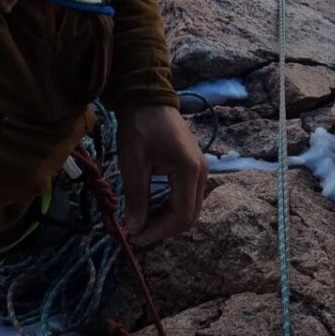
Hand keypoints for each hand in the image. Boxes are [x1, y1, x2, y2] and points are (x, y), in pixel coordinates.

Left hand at [115, 103, 208, 245]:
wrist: (147, 98)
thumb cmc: (140, 127)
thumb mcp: (134, 163)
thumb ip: (137, 198)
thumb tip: (135, 230)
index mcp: (189, 170)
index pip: (182, 216)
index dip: (159, 232)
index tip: (136, 237)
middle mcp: (201, 172)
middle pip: (189, 215)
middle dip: (164, 228)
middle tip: (137, 233)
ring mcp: (199, 169)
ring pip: (189, 207)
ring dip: (166, 219)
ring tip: (140, 222)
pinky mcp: (192, 166)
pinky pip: (185, 195)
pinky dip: (169, 206)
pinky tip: (150, 208)